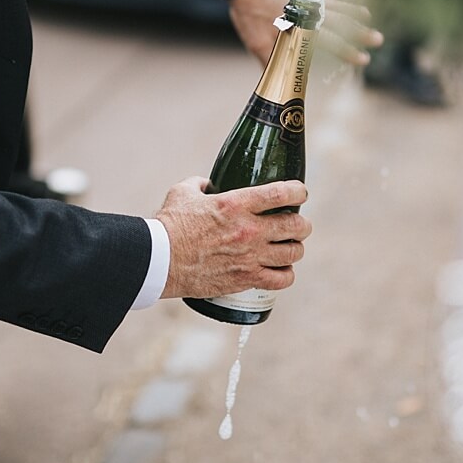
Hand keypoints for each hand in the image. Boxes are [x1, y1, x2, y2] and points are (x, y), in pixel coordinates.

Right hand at [154, 177, 311, 299]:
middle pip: (296, 226)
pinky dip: (286, 274)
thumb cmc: (169, 225)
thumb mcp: (184, 192)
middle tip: (298, 225)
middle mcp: (249, 230)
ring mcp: (250, 257)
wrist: (159, 260)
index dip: (299, 192)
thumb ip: (201, 183)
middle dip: (302, 224)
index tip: (300, 193)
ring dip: (296, 249)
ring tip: (290, 247)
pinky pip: (282, 280)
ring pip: (293, 253)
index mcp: (236, 204)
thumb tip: (209, 183)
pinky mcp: (245, 279)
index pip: (282, 193)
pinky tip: (281, 270)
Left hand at [228, 0, 382, 68]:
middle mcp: (311, 10)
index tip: (364, 59)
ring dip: (351, 10)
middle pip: (341, 23)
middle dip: (360, 32)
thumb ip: (271, 60)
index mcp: (304, 27)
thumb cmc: (251, 13)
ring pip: (334, 3)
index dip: (348, 52)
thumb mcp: (257, 42)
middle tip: (378, 39)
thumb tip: (275, 81)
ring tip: (366, 15)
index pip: (332, 43)